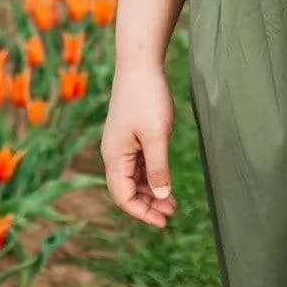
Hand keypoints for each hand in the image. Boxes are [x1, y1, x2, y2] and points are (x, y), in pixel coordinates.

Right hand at [101, 65, 177, 227]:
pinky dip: (151, 175)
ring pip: (133, 177)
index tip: (163, 221)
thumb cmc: (147, 97)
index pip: (122, 196)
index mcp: (114, 156)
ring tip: (172, 202)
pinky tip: (165, 179)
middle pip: (126, 189)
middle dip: (148, 204)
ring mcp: (122, 143)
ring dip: (151, 190)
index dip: (141, 212)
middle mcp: (113, 153)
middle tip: (172, 214)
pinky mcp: (131, 134)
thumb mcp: (156, 136)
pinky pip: (138, 163)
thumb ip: (158, 168)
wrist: (140, 64)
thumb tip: (162, 196)